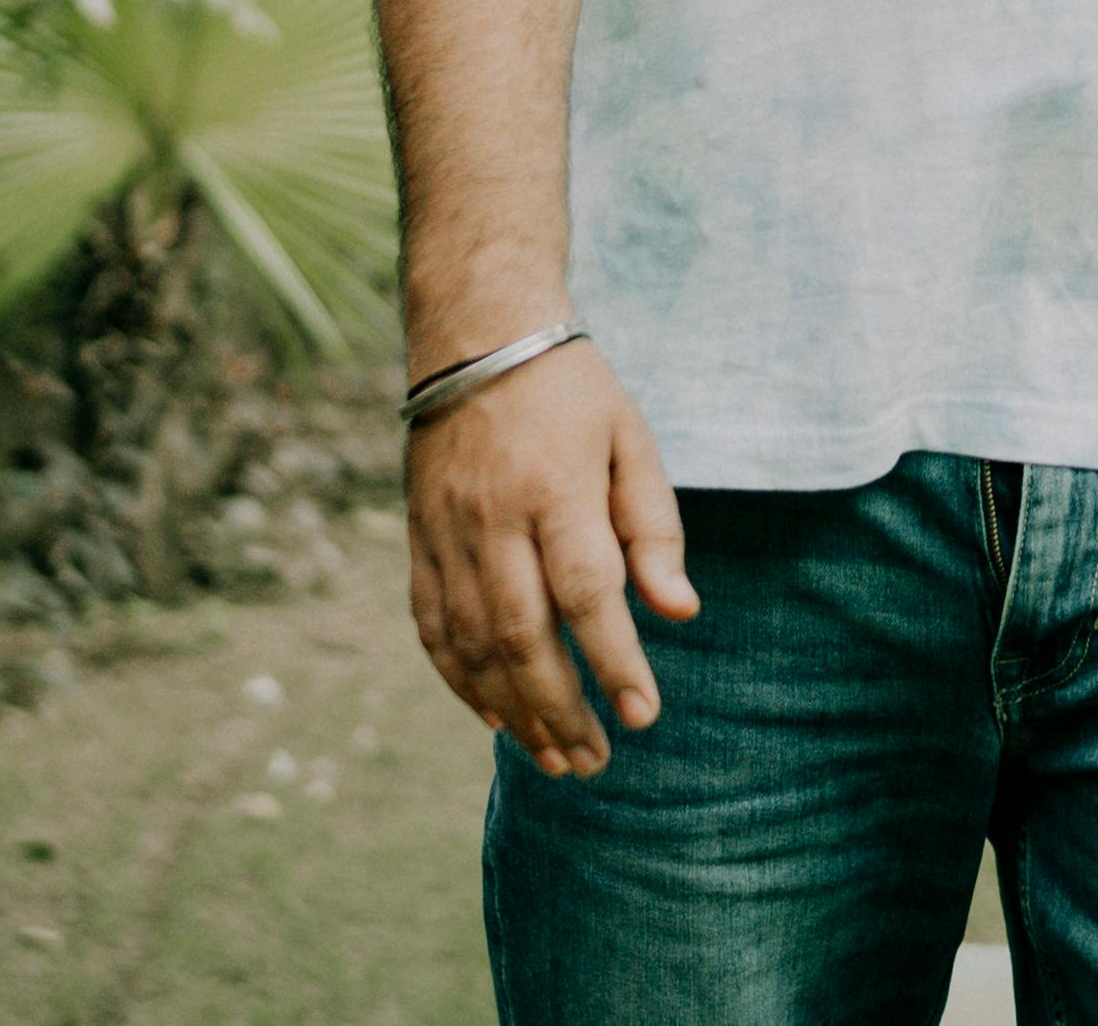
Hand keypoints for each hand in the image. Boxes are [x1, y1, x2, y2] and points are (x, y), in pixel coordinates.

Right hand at [404, 339, 698, 775]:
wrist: (477, 337)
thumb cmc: (573, 392)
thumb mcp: (632, 440)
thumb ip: (654, 527)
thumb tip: (679, 612)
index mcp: (556, 490)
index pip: (586, 594)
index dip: (613, 661)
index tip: (642, 716)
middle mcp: (493, 519)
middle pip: (521, 636)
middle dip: (558, 710)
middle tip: (594, 762)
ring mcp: (446, 533)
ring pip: (471, 644)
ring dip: (511, 710)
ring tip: (553, 758)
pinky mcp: (418, 540)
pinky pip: (431, 625)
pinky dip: (459, 680)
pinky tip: (494, 716)